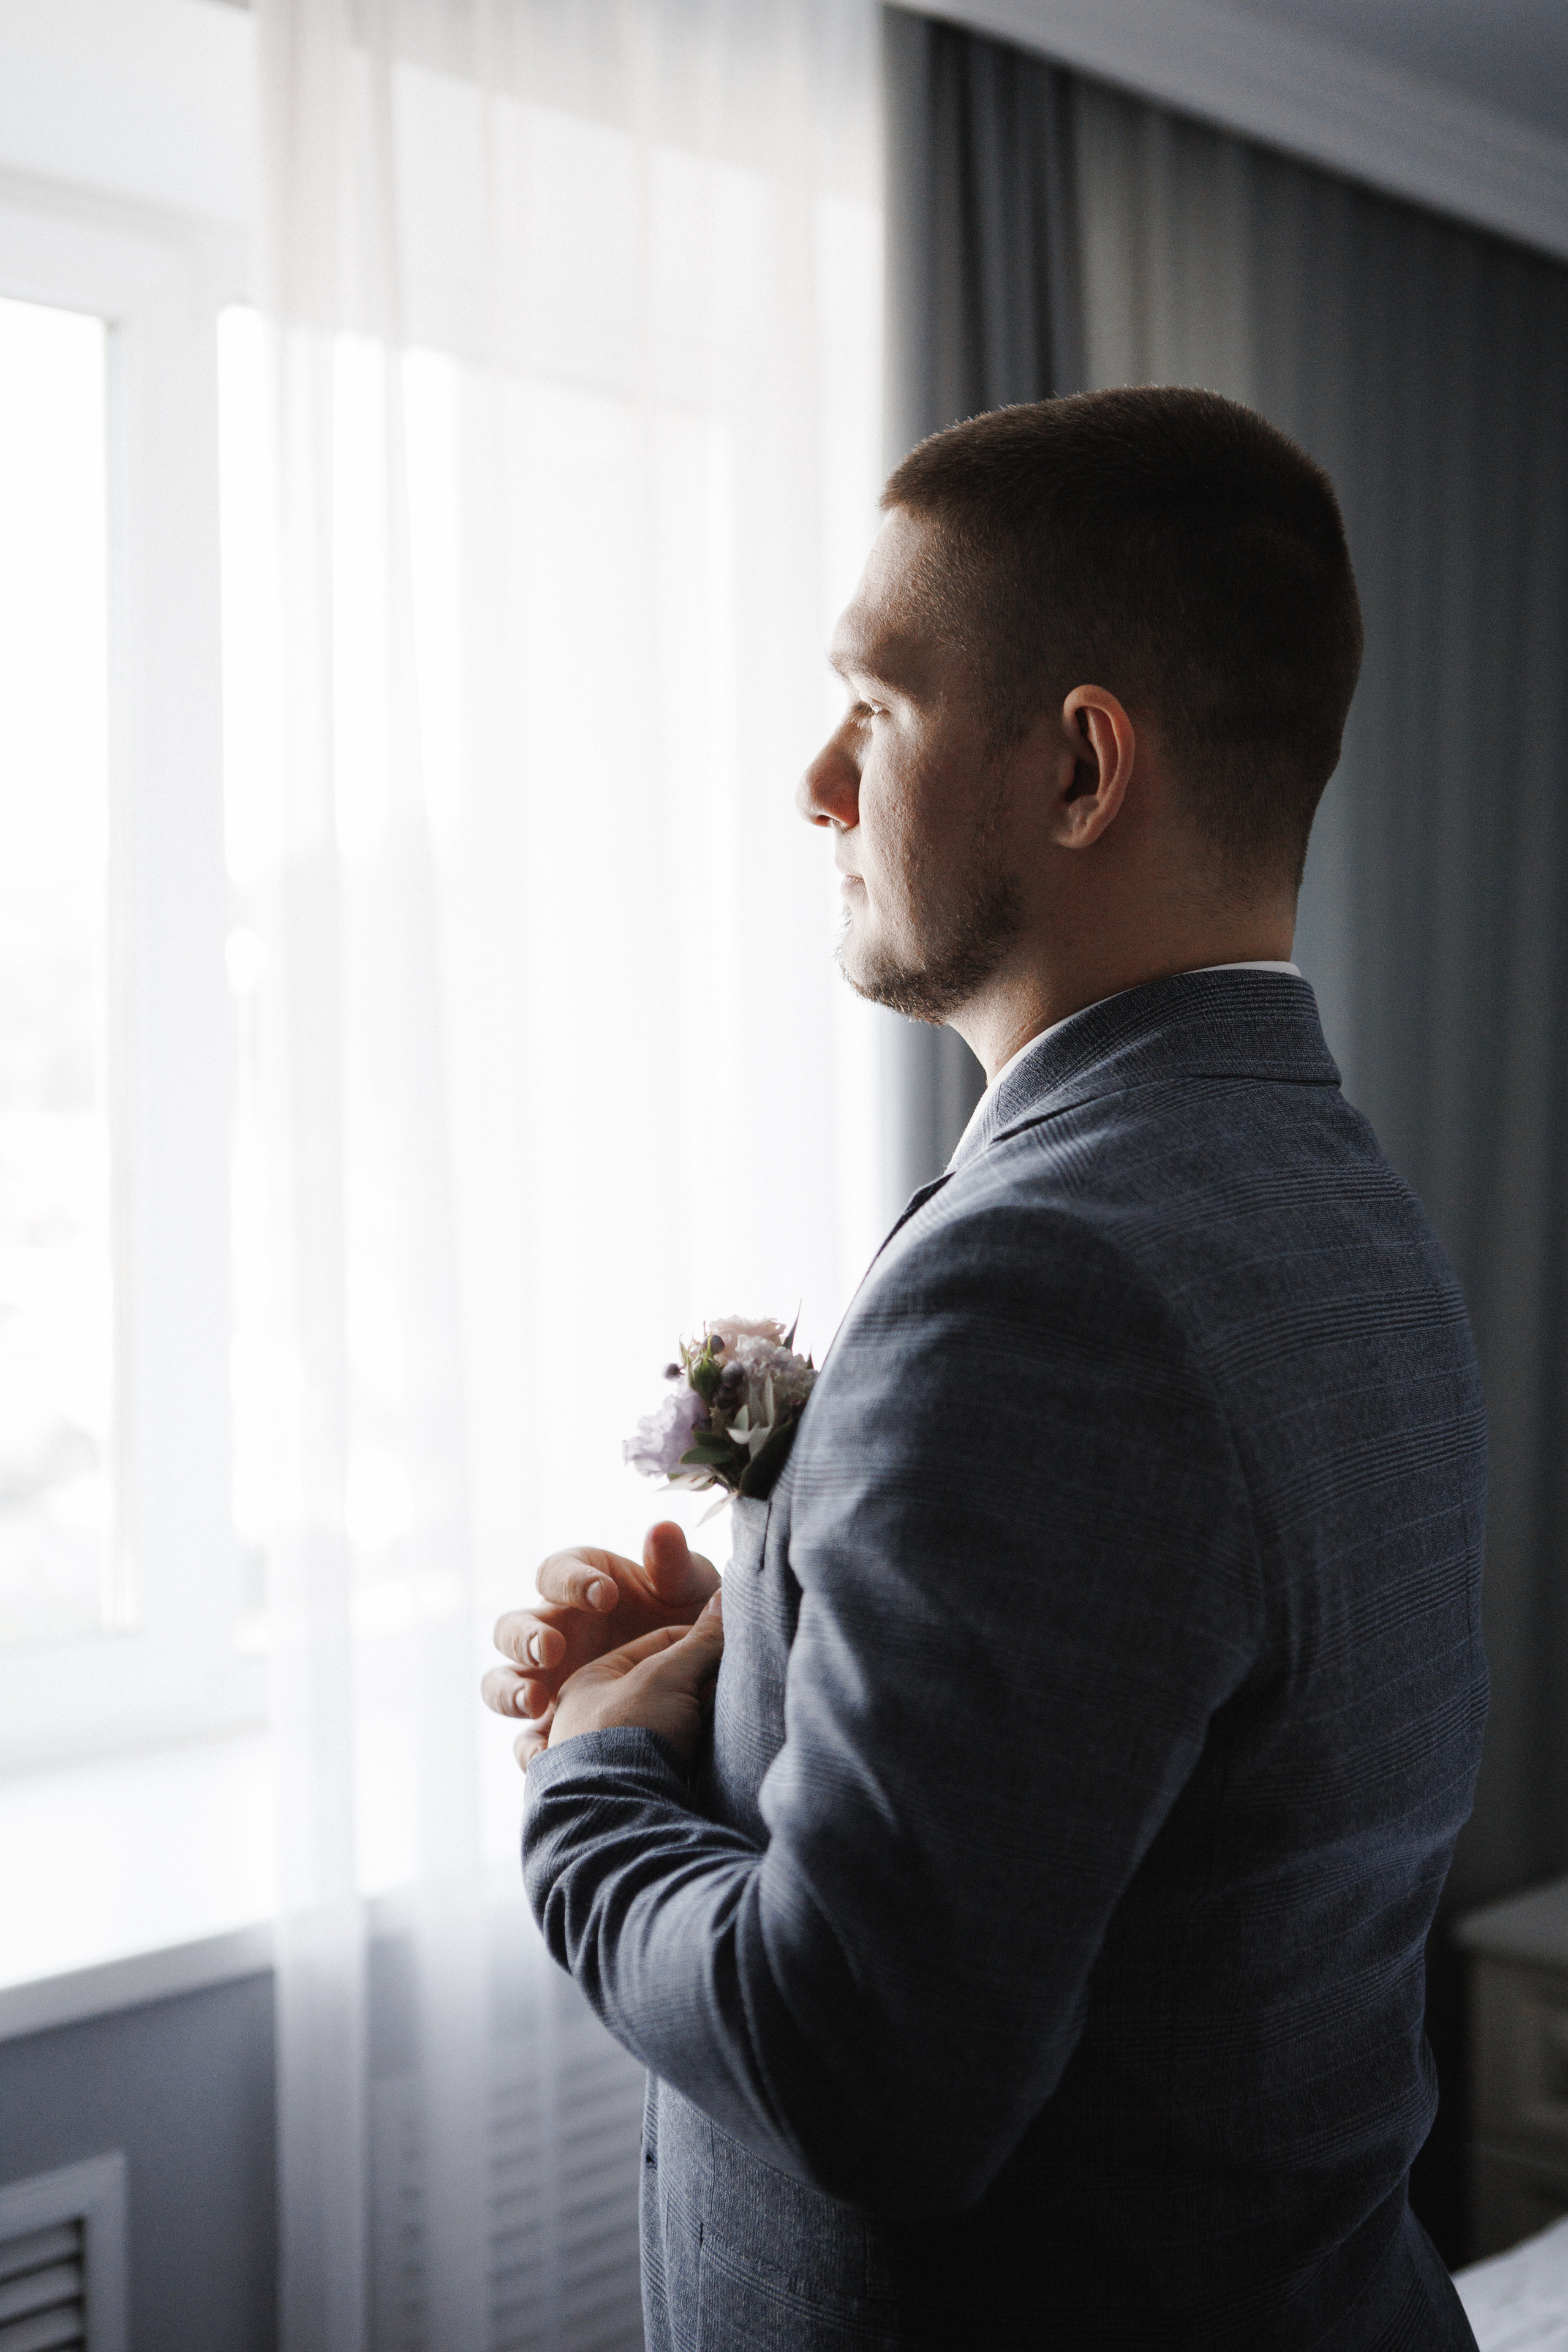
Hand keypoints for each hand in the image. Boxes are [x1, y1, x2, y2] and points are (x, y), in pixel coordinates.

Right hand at [481, 1520, 718, 1754]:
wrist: (703, 1679)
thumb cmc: (689, 1616)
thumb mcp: (689, 1589)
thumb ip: (673, 1564)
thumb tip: (662, 1530)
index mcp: (577, 1585)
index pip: (554, 1572)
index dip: (571, 1581)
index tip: (605, 1596)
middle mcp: (552, 1630)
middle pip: (511, 1629)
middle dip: (525, 1638)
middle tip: (551, 1649)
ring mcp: (546, 1680)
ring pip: (501, 1682)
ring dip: (510, 1690)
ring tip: (535, 1702)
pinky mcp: (552, 1724)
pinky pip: (525, 1739)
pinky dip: (528, 1748)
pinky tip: (543, 1756)